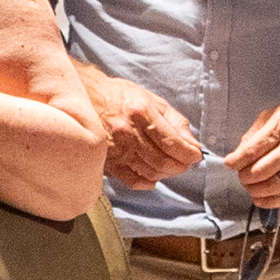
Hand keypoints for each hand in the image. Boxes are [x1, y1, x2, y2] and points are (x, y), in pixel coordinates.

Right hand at [87, 69, 204, 187]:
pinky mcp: (107, 161)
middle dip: (180, 166)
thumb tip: (192, 144)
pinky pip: (132, 180)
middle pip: (163, 162)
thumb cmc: (120, 97)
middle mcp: (127, 133)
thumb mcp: (152, 100)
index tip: (195, 155)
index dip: (189, 154)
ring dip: (165, 173)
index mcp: (141, 114)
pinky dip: (147, 182)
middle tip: (184, 162)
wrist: (84, 97)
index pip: (172, 144)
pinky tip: (152, 175)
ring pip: (150, 173)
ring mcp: (116, 150)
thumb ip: (175, 122)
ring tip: (169, 165)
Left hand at [226, 92, 279, 207]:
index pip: (254, 149)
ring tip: (250, 187)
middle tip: (242, 176)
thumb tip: (240, 151)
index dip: (237, 160)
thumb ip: (257, 131)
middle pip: (262, 170)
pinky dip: (272, 202)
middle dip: (245, 177)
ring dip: (256, 190)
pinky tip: (261, 200)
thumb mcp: (277, 112)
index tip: (229, 163)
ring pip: (275, 185)